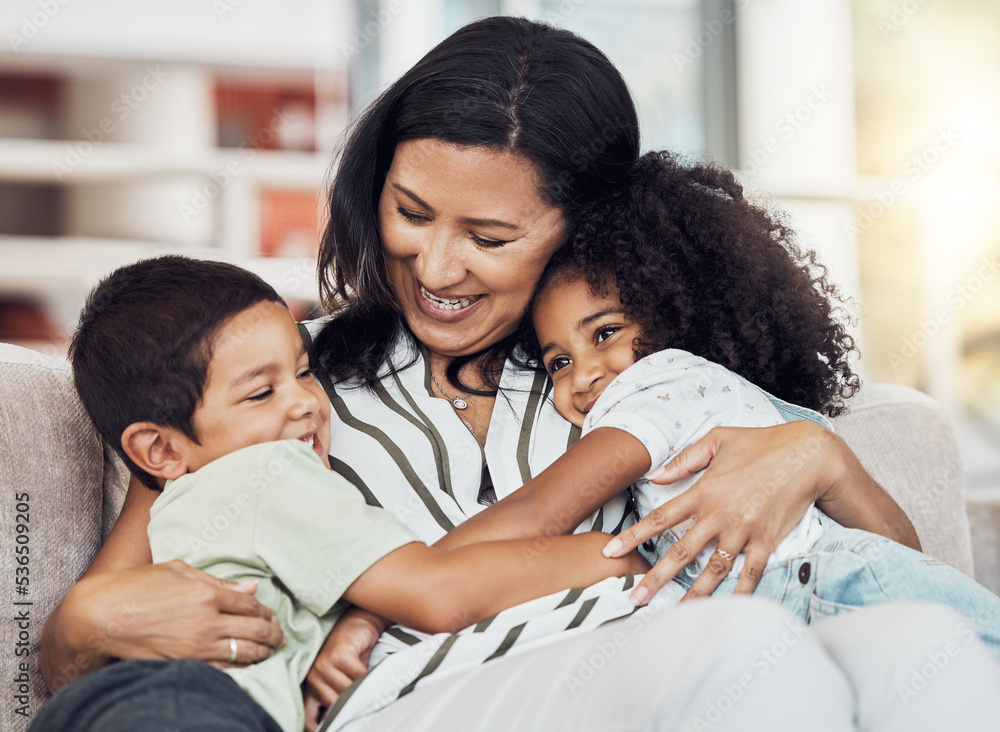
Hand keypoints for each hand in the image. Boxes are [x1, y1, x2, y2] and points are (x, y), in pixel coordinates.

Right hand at [61, 560, 284, 671]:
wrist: (101, 615)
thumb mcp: (179, 571)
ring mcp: (195, 645)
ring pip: (242, 653)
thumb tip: (251, 588)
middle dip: (273, 635)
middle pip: (254, 630)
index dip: (266, 613)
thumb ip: (218, 581)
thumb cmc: (138, 586)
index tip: (273, 617)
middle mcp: (206, 620)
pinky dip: (238, 668)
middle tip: (280, 638)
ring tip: (270, 652)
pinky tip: (245, 666)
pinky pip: (220, 669)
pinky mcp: (183, 663)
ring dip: (262, 653)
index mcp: (206, 593)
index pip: (250, 606)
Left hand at [303, 607, 386, 731]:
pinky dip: (369, 680)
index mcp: (312, 688)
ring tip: (376, 695)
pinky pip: (357, 677)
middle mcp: (313, 677)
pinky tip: (376, 678)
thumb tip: (348, 722)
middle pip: (335, 706)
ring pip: (346, 693)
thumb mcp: (344, 680)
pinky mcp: (339, 655)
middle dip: (352, 709)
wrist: (361, 621)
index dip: (323, 728)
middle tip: (368, 710)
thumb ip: (341, 698)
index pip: (310, 720)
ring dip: (363, 694)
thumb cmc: (354, 653)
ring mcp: (324, 665)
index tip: (341, 727)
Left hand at [604, 422, 833, 604]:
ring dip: (693, 594)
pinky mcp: (767, 541)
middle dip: (656, 578)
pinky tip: (727, 611)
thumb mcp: (718, 439)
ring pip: (712, 569)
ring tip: (675, 613)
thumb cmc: (761, 443)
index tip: (610, 551)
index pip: (660, 518)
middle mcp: (719, 515)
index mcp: (703, 491)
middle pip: (681, 551)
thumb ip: (684, 458)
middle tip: (636, 598)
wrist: (807, 455)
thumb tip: (655, 475)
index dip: (632, 536)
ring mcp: (744, 530)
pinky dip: (739, 594)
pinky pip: (750, 573)